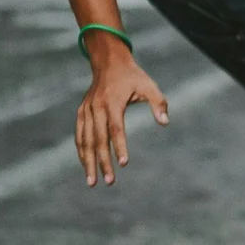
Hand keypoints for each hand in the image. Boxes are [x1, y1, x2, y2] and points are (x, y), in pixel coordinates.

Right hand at [74, 43, 169, 186]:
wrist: (109, 62)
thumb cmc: (132, 77)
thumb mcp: (149, 85)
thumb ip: (158, 103)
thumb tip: (165, 122)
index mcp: (112, 102)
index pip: (115, 129)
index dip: (119, 146)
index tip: (124, 164)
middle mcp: (96, 108)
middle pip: (98, 140)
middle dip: (102, 162)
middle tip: (109, 181)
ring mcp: (87, 111)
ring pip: (84, 141)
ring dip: (88, 162)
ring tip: (92, 182)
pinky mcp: (82, 112)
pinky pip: (79, 135)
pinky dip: (82, 152)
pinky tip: (86, 166)